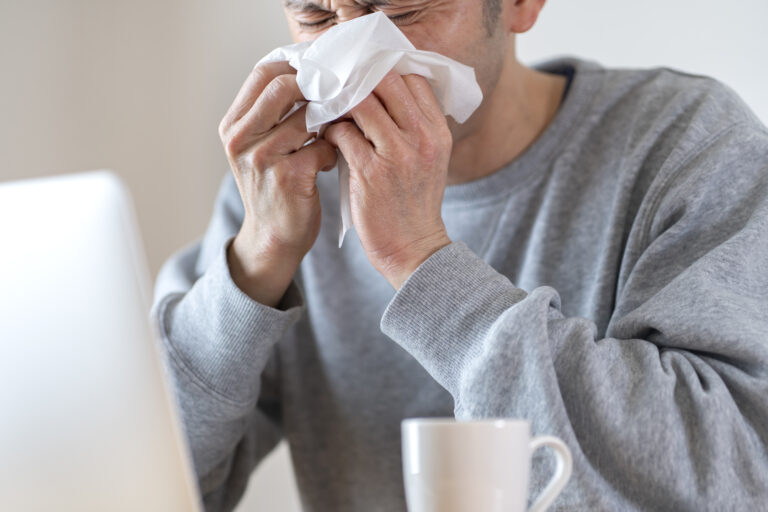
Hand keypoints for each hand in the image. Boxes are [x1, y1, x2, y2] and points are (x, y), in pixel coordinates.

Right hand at [219, 61, 336, 306]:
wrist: (274, 239)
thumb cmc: (276, 188)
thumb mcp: (262, 147)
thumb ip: (276, 114)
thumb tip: (313, 73)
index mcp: (233, 126)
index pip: (262, 73)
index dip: (296, 64)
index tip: (321, 66)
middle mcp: (240, 139)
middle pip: (282, 86)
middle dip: (315, 87)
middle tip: (337, 93)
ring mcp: (261, 158)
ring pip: (307, 117)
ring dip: (329, 121)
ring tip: (334, 133)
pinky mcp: (287, 177)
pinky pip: (322, 146)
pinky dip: (333, 150)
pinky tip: (331, 161)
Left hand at [324, 72, 452, 288]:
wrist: (413, 248)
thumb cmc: (413, 203)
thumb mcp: (428, 159)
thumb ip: (413, 126)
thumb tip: (378, 92)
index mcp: (438, 131)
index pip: (413, 79)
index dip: (385, 71)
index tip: (364, 74)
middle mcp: (422, 137)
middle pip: (387, 83)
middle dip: (359, 79)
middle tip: (339, 83)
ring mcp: (398, 154)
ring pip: (362, 103)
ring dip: (341, 103)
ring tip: (330, 109)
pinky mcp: (371, 171)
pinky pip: (344, 133)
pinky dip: (331, 130)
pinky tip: (328, 137)